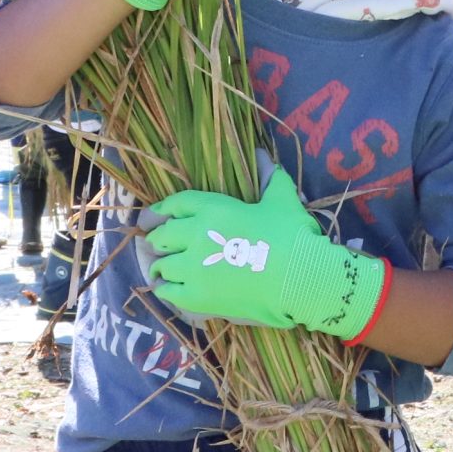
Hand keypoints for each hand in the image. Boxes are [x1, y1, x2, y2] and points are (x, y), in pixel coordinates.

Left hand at [140, 169, 389, 338]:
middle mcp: (196, 236)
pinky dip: (166, 290)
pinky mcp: (196, 297)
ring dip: (162, 266)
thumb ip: (270, 177)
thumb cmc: (292, 235)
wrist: (298, 278)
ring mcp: (193, 268)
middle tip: (157, 244)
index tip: (154, 215)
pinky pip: (167, 292)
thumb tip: (265, 155)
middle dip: (158, 238)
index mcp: (214, 209)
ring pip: (163, 266)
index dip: (162, 209)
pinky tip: (169, 290)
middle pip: (162, 235)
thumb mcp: (283, 200)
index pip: (176, 204)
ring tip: (163, 270)